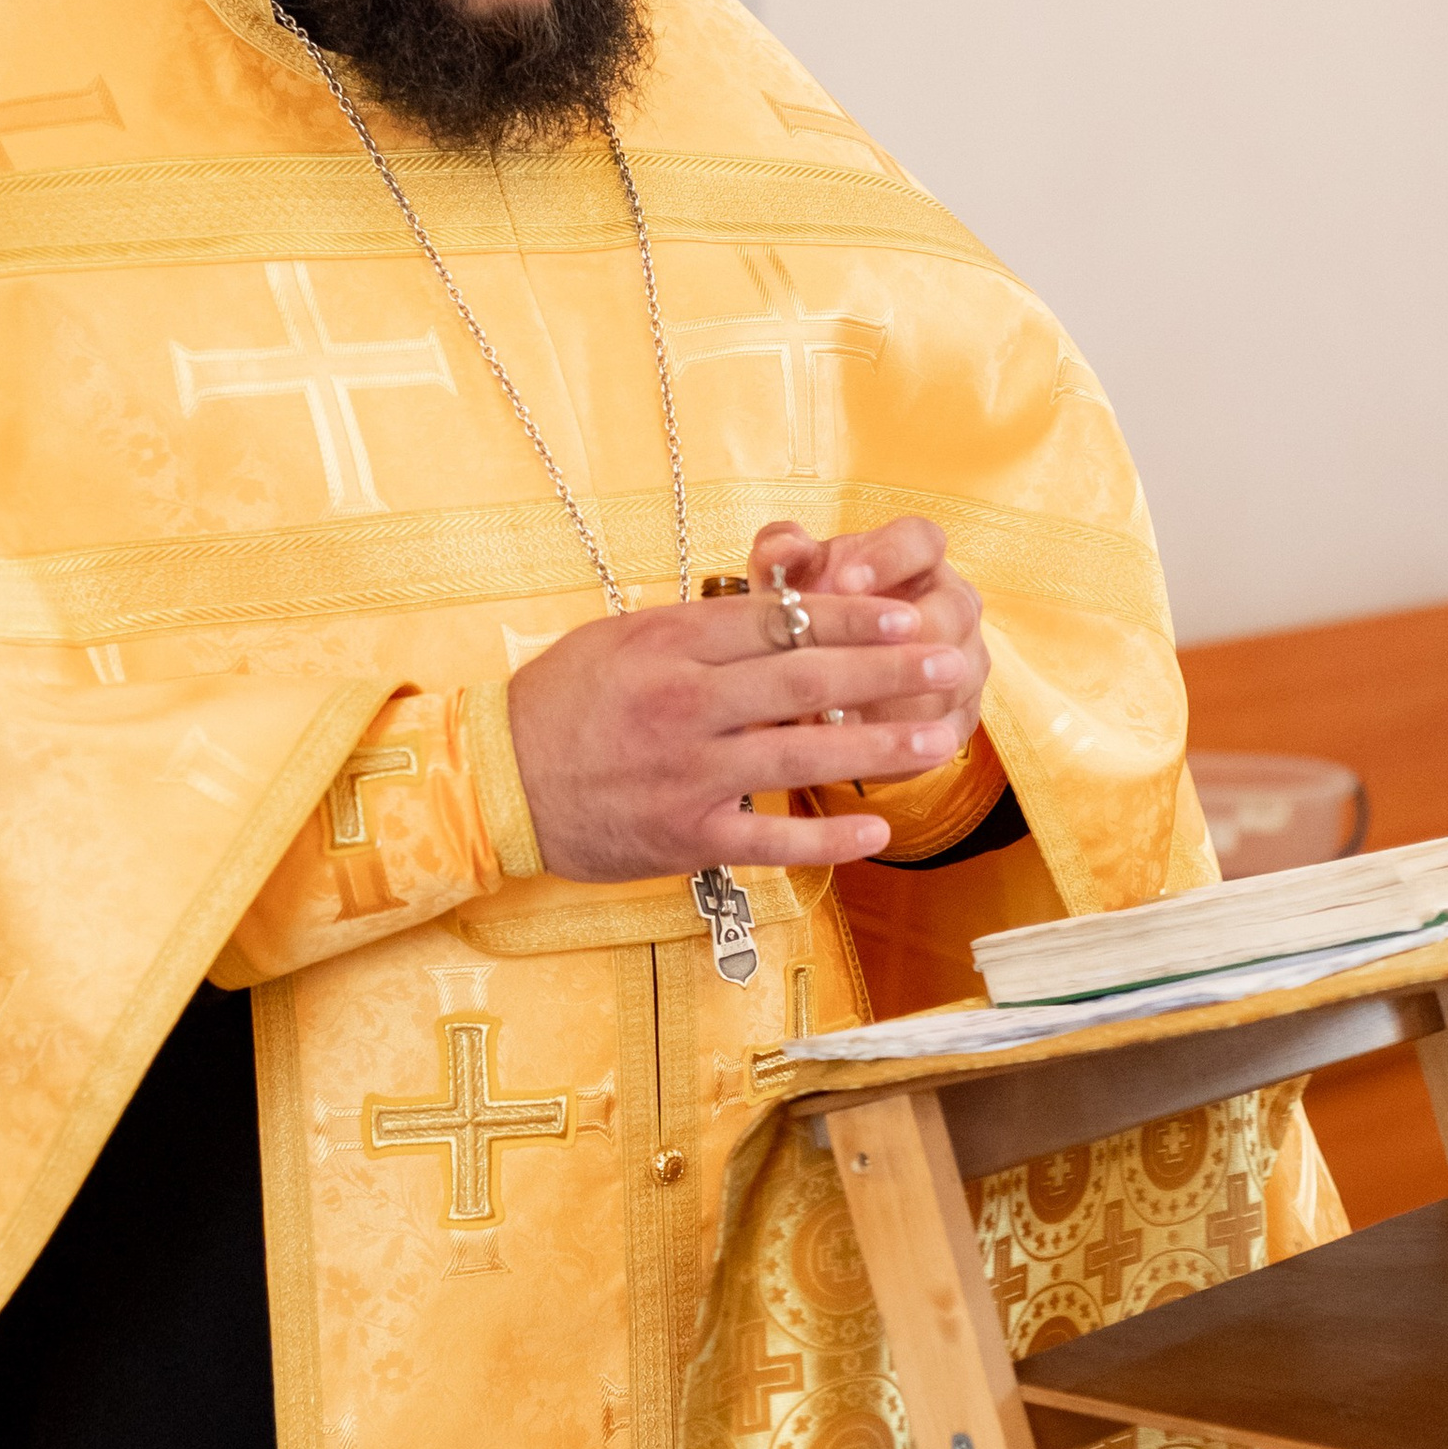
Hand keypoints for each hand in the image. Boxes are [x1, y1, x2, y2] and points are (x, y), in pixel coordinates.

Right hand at [507, 575, 972, 882]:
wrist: (495, 783)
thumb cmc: (561, 702)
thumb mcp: (621, 638)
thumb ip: (699, 627)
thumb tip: (780, 611)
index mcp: (671, 644)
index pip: (781, 621)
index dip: (854, 615)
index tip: (910, 611)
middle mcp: (686, 703)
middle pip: (807, 677)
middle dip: (890, 668)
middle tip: (951, 662)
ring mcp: (688, 772)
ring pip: (803, 751)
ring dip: (881, 743)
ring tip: (940, 737)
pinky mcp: (684, 834)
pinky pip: (770, 836)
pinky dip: (827, 837)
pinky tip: (877, 830)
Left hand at [747, 515, 988, 758]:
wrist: (823, 671)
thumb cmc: (810, 609)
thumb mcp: (790, 579)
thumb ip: (781, 554)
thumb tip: (780, 547)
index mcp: (919, 556)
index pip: (922, 540)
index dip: (888, 559)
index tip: (841, 582)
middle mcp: (955, 604)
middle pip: (951, 613)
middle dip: (895, 639)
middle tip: (838, 658)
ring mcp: (965, 662)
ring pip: (949, 679)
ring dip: (894, 696)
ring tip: (837, 708)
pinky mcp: (960, 715)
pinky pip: (942, 732)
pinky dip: (896, 741)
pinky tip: (850, 745)